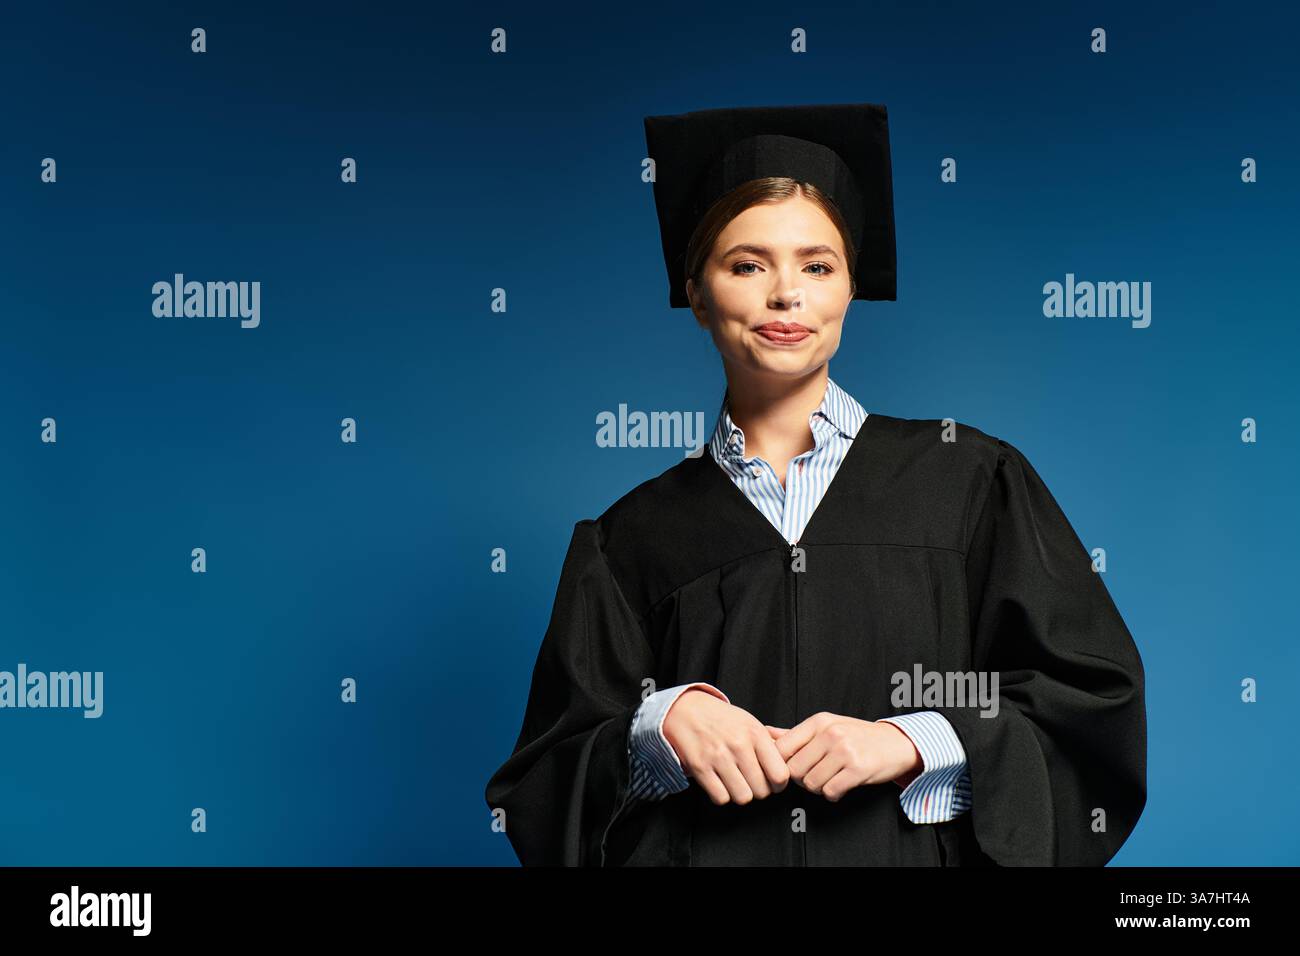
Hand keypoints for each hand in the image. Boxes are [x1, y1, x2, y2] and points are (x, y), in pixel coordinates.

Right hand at [662, 689, 791, 805]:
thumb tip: (790, 761)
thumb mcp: (750, 723)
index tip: (773, 782)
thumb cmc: (721, 718)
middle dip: (759, 790)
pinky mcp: (700, 767)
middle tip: (752, 781)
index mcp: (755, 733)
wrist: (686, 709)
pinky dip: (722, 795)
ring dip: (741, 793)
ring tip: (737, 782)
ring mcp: (718, 757)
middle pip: (761, 790)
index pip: (780, 774)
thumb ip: (770, 743)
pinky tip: (721, 783)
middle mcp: (738, 745)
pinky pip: (720, 798)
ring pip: (743, 797)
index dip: (779, 784)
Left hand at [764, 713, 922, 801]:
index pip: (782, 748)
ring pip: (811, 783)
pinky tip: (841, 786)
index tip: (793, 770)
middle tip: (814, 776)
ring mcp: (845, 750)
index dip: (782, 765)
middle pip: (794, 770)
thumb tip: (764, 732)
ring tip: (830, 779)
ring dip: (819, 788)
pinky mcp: (858, 769)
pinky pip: (831, 791)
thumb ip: (795, 734)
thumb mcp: (826, 727)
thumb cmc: (856, 736)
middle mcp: (830, 733)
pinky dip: (833, 795)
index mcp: (818, 721)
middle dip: (801, 779)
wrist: (895, 743)